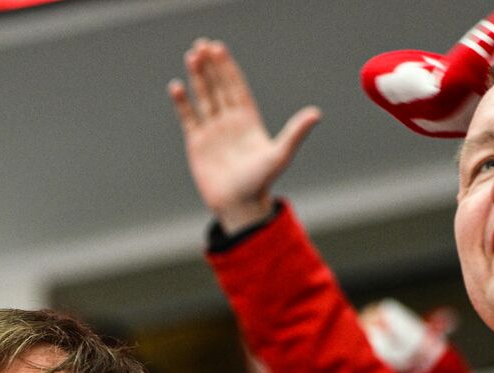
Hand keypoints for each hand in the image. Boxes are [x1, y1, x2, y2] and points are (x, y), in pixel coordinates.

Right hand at [168, 39, 319, 233]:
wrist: (240, 206)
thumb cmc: (261, 183)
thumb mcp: (280, 155)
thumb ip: (295, 132)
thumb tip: (317, 113)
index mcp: (249, 120)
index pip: (236, 87)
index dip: (228, 67)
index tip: (219, 48)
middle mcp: (230, 122)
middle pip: (219, 87)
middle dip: (211, 66)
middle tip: (202, 44)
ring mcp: (213, 132)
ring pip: (204, 98)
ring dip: (197, 78)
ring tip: (191, 56)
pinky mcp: (197, 144)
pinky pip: (189, 118)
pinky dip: (182, 103)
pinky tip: (176, 87)